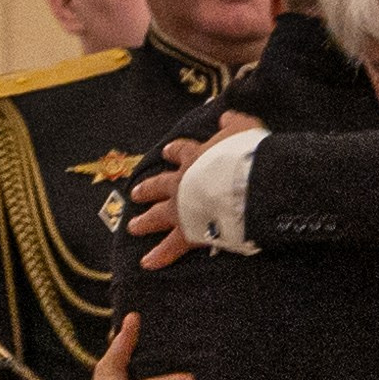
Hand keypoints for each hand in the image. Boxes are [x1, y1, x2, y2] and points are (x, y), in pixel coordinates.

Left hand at [132, 112, 266, 268]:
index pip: (181, 152)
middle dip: (148, 189)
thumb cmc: (245, 155)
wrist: (244, 183)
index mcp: (195, 157)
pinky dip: (160, 255)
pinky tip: (147, 263)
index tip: (167, 152)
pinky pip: (171, 247)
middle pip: (159, 185)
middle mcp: (182, 182)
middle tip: (136, 193)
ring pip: (157, 215)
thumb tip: (225, 116)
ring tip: (133, 227)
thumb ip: (233, 122)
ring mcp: (181, 208)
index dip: (174, 153)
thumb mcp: (243, 129)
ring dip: (145, 221)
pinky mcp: (188, 231)